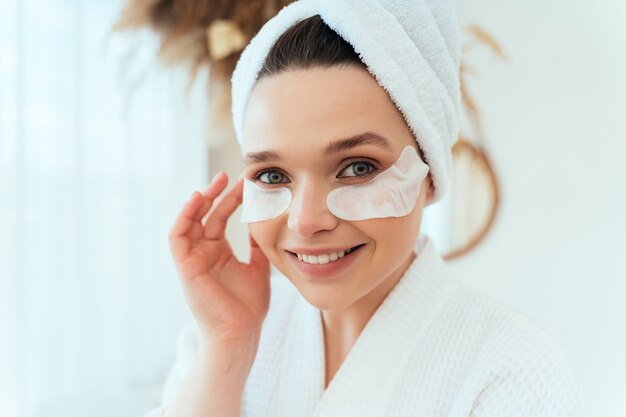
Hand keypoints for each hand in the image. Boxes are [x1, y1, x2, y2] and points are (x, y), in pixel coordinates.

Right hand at [168, 171, 270, 346]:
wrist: (241, 334)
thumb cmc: (248, 307)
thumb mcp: (258, 268)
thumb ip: (257, 247)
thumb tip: (263, 223)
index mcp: (218, 253)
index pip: (221, 218)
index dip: (232, 199)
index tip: (247, 183)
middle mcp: (203, 253)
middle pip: (205, 215)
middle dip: (217, 194)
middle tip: (230, 176)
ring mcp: (193, 259)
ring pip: (189, 222)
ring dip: (199, 201)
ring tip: (215, 184)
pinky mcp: (185, 267)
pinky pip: (177, 237)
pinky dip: (184, 217)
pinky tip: (197, 201)